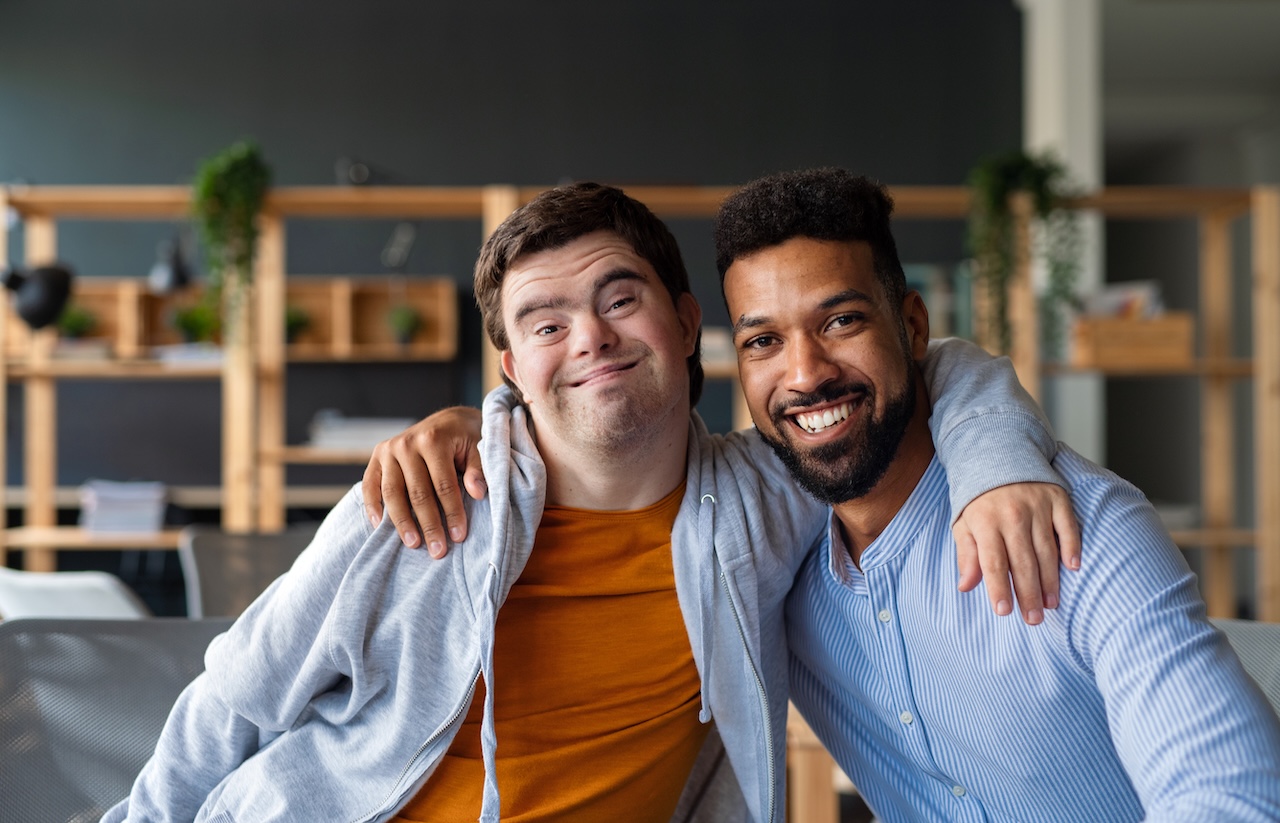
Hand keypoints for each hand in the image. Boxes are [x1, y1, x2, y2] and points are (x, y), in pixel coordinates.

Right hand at [361, 406, 486, 557]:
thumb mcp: (479, 446)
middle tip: (437, 551)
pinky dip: (372, 506)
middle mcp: (406, 443)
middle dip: (429, 524)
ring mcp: (388, 450)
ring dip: (402, 522)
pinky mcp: (376, 457)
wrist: (448, 420)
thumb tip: (477, 493)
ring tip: (413, 544)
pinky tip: (380, 527)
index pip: (443, 484)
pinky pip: (370, 485)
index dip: (452, 512)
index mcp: (433, 440)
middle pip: (417, 492)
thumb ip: (478, 468)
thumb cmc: (466, 438)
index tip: (459, 536)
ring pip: (392, 493)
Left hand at [953, 482, 1081, 624]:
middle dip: (1028, 594)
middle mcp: (1012, 515)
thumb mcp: (964, 524)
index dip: (999, 589)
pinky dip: (1071, 547)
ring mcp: (1037, 506)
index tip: (1004, 612)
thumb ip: (966, 555)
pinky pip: (1067, 526)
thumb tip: (965, 586)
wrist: (998, 455)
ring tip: (1051, 603)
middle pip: (1022, 562)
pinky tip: (1073, 568)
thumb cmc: (980, 500)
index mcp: (985, 522)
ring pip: (1046, 550)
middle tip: (1034, 619)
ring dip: (1050, 580)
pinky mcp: (1057, 498)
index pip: (993, 563)